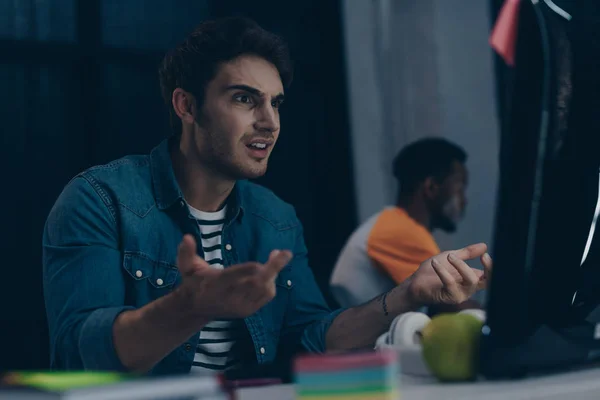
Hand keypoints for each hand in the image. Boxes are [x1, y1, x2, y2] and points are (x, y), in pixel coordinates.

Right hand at [174, 234, 291, 319]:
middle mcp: (230, 297)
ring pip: (264, 290)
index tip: (261, 261)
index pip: (235, 277)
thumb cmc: (193, 282)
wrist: (196, 309)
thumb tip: (186, 237)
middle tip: (285, 253)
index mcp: (216, 285)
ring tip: (277, 256)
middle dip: (273, 268)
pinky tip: (271, 270)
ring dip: (274, 272)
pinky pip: (266, 297)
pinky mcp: (248, 311)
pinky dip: (272, 282)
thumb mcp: (186, 267)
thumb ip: (186, 252)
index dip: (249, 269)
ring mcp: (240, 306)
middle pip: (256, 284)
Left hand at [406, 243, 492, 305]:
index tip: (485, 255)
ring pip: (471, 281)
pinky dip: (443, 270)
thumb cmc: (432, 272)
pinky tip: (435, 263)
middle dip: (489, 269)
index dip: (491, 266)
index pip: (489, 276)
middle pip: (488, 282)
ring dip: (461, 265)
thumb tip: (484, 245)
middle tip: (483, 256)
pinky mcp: (449, 297)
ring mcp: (460, 294)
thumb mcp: (450, 257)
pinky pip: (450, 283)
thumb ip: (467, 253)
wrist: (414, 283)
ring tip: (449, 256)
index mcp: (471, 278)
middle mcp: (468, 288)